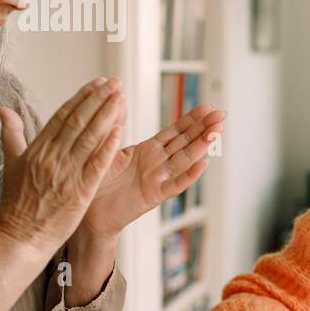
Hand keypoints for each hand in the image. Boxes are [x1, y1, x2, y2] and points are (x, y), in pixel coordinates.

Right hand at [0, 78, 124, 255]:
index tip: (97, 83)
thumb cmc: (17, 203)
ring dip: (107, 115)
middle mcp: (51, 157)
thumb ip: (11, 134)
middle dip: (98, 99)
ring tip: (121, 97)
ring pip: (89, 137)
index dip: (81, 97)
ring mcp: (66, 173)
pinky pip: (96, 163)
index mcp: (37, 149)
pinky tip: (121, 129)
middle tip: (114, 82)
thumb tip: (3, 109)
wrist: (21, 236)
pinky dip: (108, 145)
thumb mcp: (11, 164)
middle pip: (78, 121)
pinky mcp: (79, 190)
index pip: (63, 116)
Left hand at [81, 103, 226, 237]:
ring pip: (184, 159)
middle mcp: (157, 163)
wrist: (88, 211)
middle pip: (186, 142)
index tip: (208, 107)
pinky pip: (174, 185)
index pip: (175, 132)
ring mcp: (158, 179)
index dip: (191, 119)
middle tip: (222, 115)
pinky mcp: (153, 196)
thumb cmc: (95, 181)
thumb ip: (115, 127)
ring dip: (201, 146)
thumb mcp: (105, 148)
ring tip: (216, 132)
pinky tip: (203, 164)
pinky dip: (189, 176)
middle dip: (204, 128)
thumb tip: (119, 99)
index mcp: (147, 150)